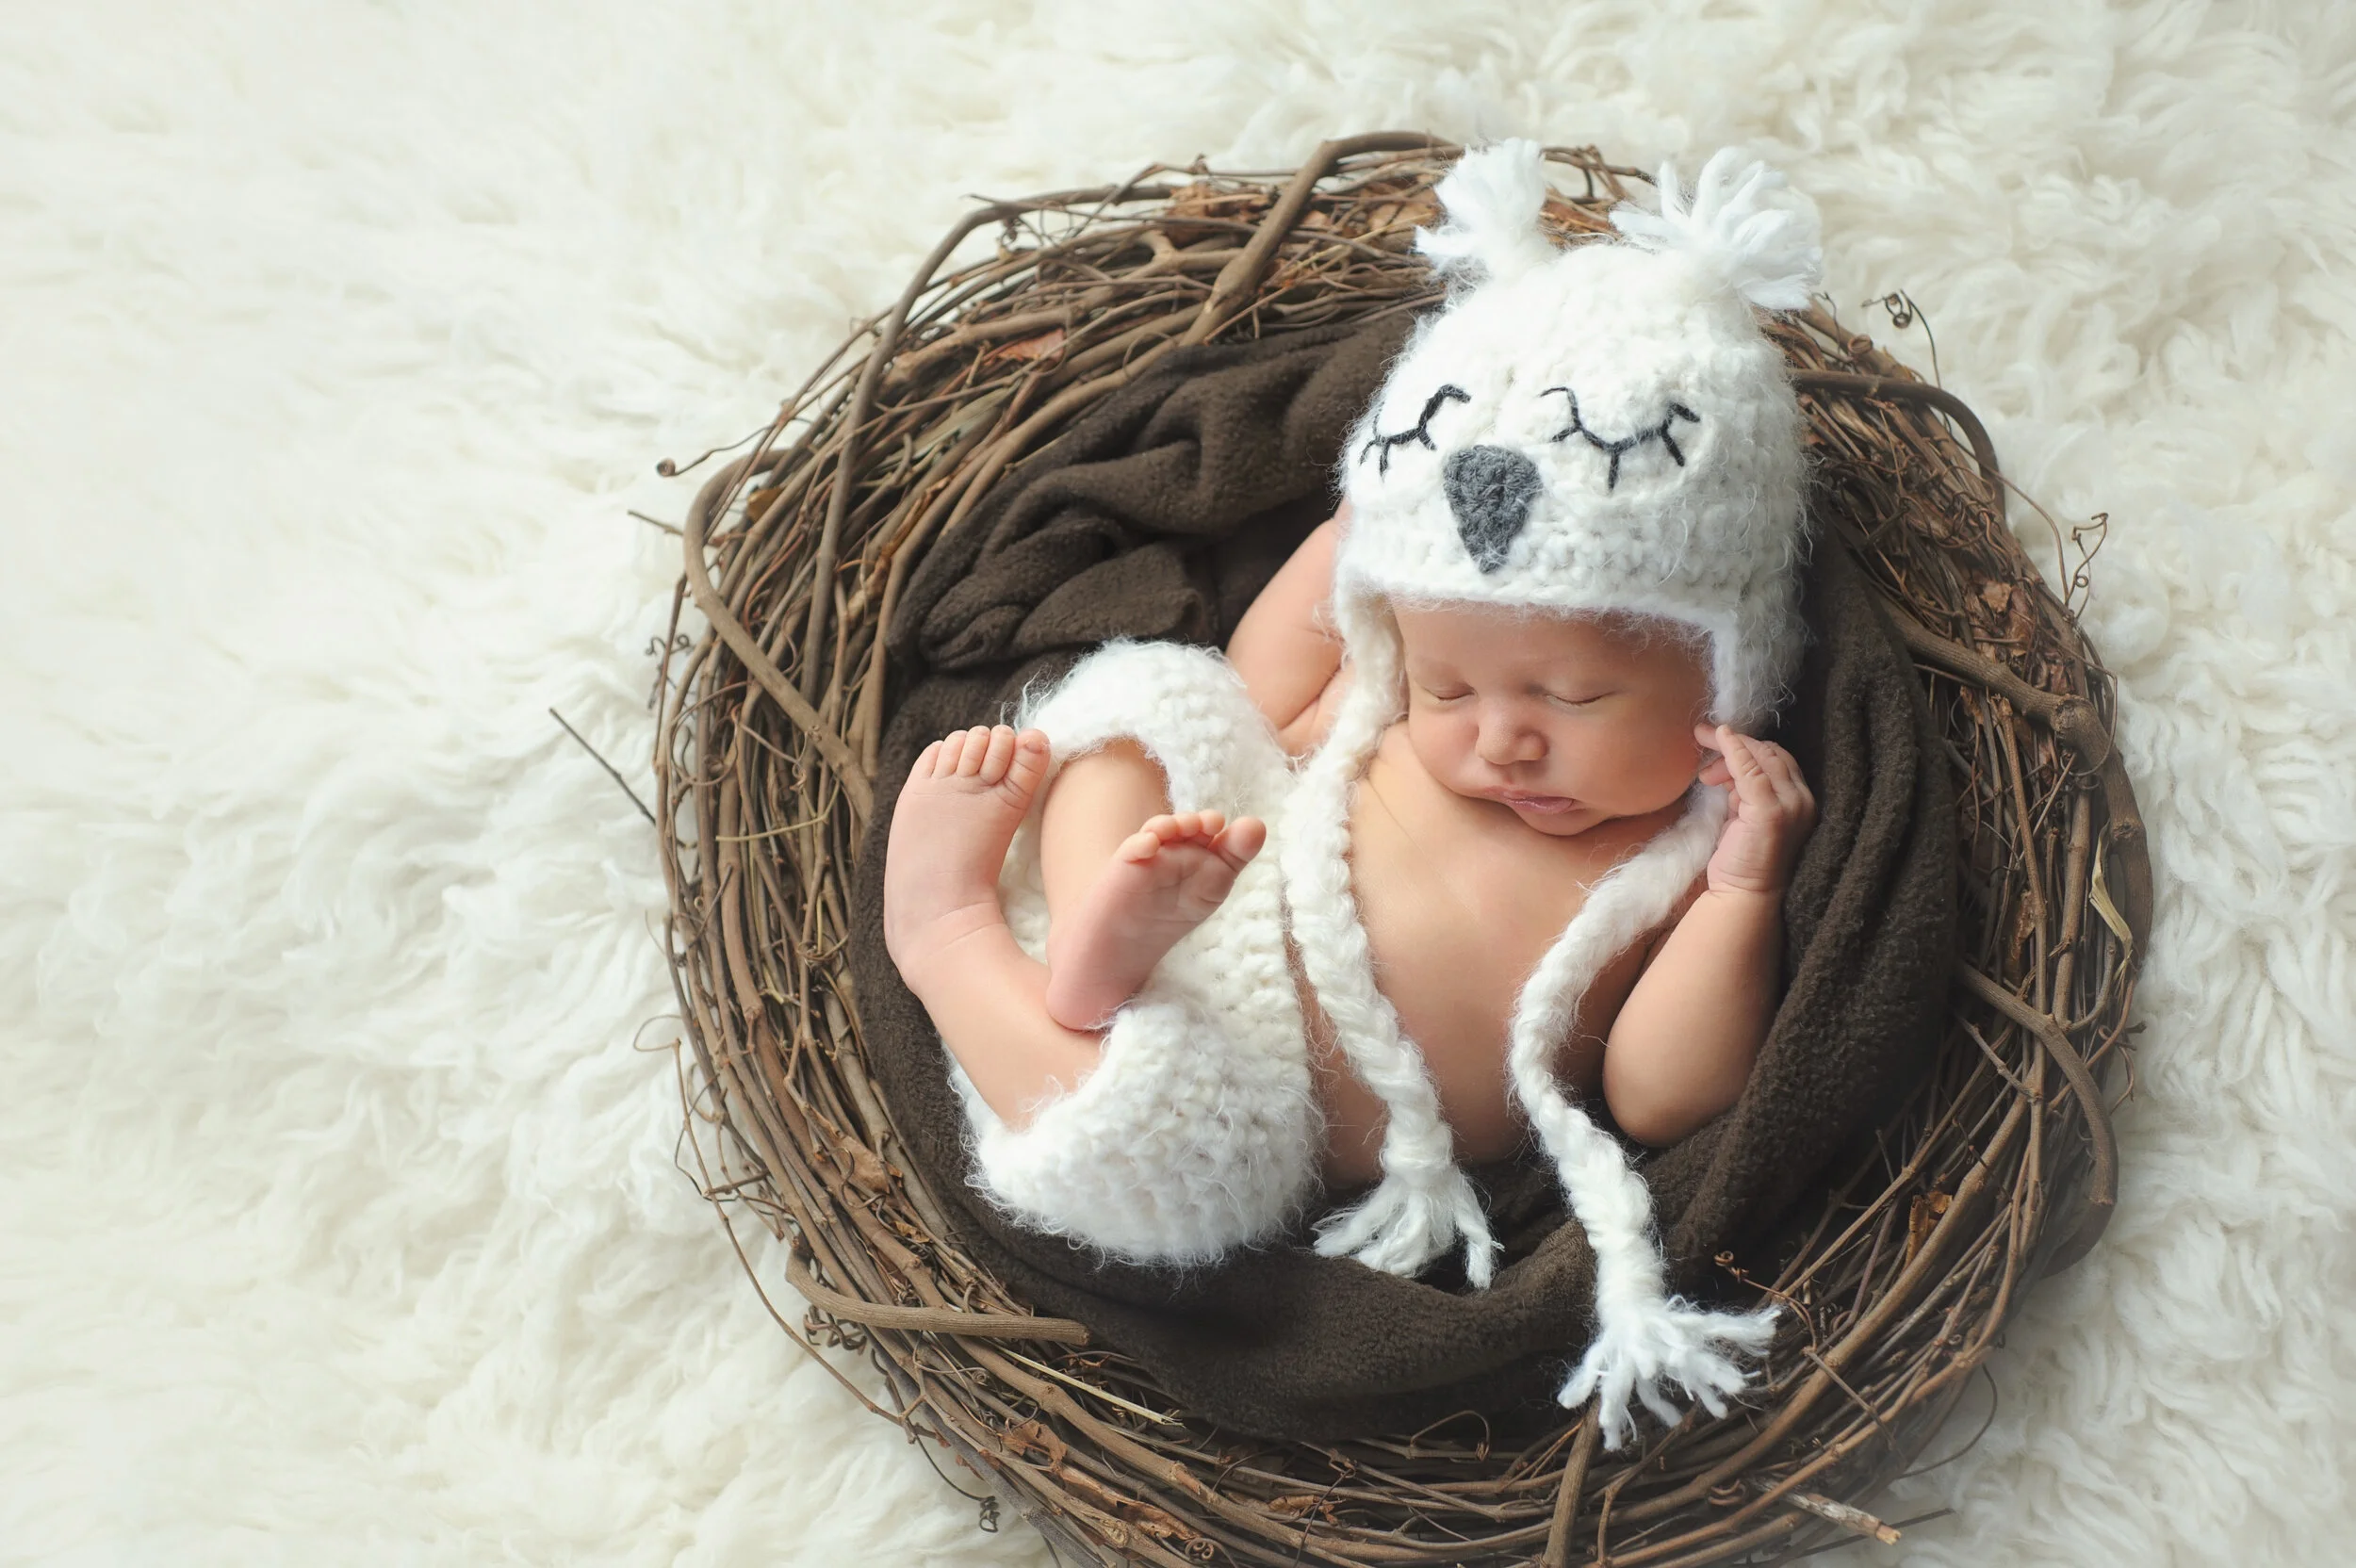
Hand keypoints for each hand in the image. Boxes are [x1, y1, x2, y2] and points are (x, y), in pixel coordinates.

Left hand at [1693, 724, 1816, 895]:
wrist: (1745, 895)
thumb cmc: (1743, 859)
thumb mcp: (1746, 817)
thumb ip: (1745, 792)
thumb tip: (1728, 767)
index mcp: (1800, 801)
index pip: (1777, 760)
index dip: (1748, 748)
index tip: (1718, 744)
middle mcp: (1802, 800)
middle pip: (1771, 754)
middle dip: (1736, 742)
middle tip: (1703, 737)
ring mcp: (1790, 805)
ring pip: (1761, 757)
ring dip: (1729, 748)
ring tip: (1703, 770)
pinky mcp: (1770, 811)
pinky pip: (1751, 768)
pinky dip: (1734, 749)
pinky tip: (1719, 737)